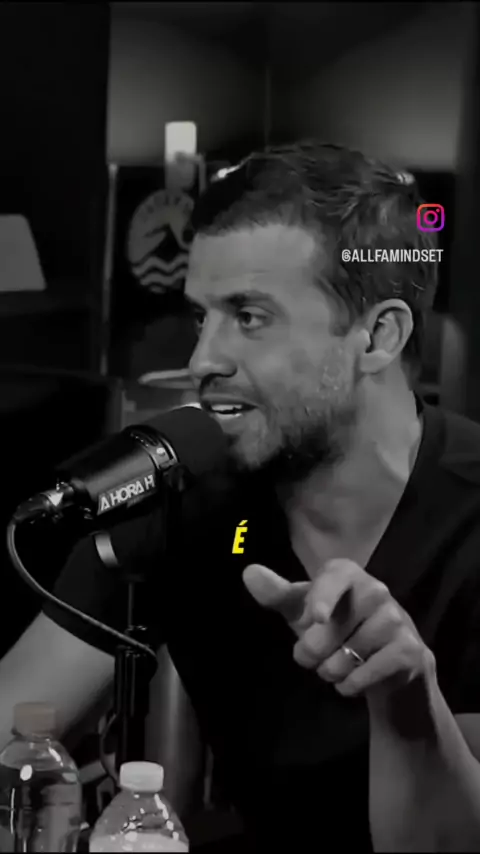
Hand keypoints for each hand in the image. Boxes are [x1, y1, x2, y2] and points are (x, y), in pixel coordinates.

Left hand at [243, 560, 435, 699]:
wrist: (390, 663)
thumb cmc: (337, 628)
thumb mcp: (304, 612)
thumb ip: (277, 594)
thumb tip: (248, 572)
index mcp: (347, 573)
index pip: (333, 578)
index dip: (322, 597)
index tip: (315, 617)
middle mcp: (376, 590)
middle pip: (325, 632)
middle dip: (310, 654)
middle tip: (318, 654)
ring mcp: (395, 619)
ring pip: (343, 660)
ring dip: (331, 672)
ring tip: (341, 663)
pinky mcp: (410, 650)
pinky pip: (363, 677)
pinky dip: (349, 686)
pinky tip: (357, 678)